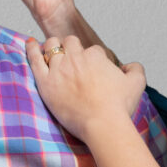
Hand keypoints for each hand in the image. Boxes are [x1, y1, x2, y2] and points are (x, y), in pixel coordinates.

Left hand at [27, 35, 146, 144]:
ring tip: (52, 50)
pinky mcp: (45, 82)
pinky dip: (31, 49)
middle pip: (69, 42)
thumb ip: (135, 68)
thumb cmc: (119, 107)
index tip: (92, 69)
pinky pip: (34, 59)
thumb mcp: (137, 83)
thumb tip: (128, 65)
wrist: (103, 125)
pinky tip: (29, 43)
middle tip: (71, 58)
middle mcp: (76, 58)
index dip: (93, 58)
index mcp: (95, 55)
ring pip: (51, 46)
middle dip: (71, 47)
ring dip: (53, 46)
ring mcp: (59, 69)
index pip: (91, 49)